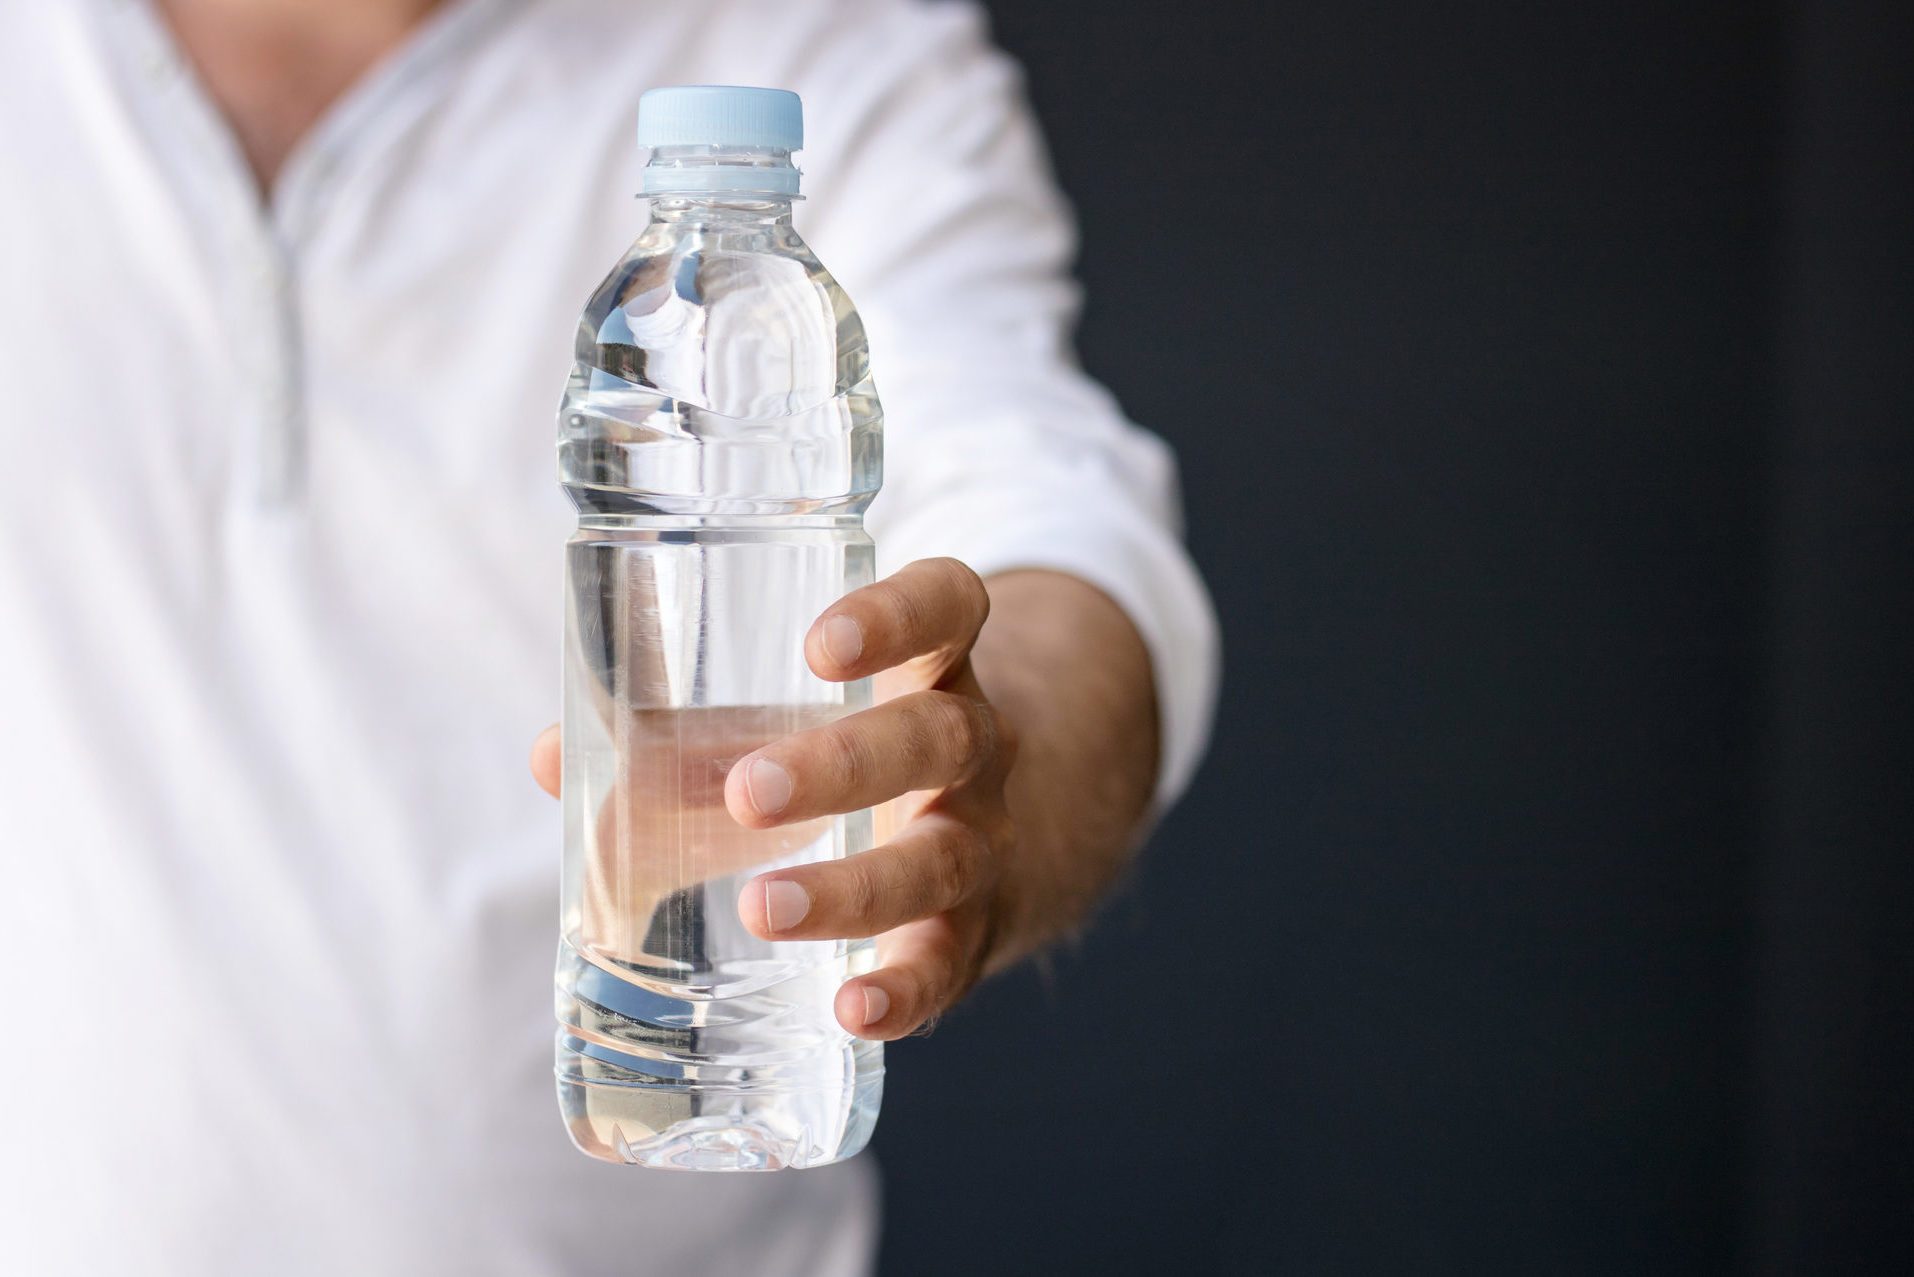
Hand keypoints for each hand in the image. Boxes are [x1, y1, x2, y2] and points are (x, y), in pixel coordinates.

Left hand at [531, 557, 1017, 1039]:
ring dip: (852, 886)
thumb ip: (678, 737)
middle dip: (844, 763)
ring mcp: (980, 844)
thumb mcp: (794, 726)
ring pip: (943, 857)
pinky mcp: (968, 937)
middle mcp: (971, 749)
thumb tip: (553, 758)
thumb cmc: (852, 767)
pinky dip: (902, 989)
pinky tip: (850, 1008)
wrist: (986, 852)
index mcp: (927, 669)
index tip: (820, 644)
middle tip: (746, 794)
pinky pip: (947, 966)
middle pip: (939, 736)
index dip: (901, 614)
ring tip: (761, 907)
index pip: (948, 607)